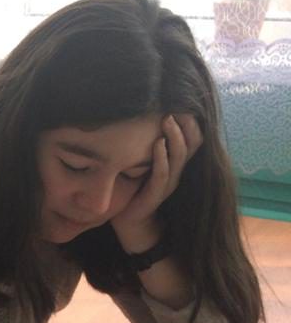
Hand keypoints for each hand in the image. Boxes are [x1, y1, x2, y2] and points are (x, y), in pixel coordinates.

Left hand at [111, 114, 202, 244]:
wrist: (129, 221)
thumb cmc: (134, 188)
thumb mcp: (142, 162)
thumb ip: (147, 144)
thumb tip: (142, 117)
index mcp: (176, 163)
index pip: (192, 138)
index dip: (190, 121)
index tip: (181, 101)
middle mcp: (177, 171)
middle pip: (192, 144)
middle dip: (186, 124)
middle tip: (176, 106)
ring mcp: (168, 183)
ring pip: (179, 156)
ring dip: (174, 136)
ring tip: (167, 119)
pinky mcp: (156, 194)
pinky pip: (163, 173)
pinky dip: (161, 158)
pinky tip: (157, 143)